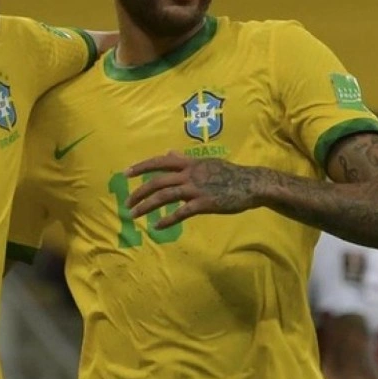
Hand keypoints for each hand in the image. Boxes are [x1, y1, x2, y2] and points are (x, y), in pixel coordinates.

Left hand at [125, 151, 261, 228]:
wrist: (251, 184)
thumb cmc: (229, 173)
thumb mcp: (206, 161)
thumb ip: (186, 159)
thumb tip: (169, 152)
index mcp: (189, 163)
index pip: (160, 162)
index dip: (141, 166)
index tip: (126, 173)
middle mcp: (190, 173)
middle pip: (157, 182)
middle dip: (139, 192)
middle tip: (127, 204)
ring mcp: (196, 188)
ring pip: (165, 196)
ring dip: (146, 206)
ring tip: (134, 215)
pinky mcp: (204, 203)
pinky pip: (181, 212)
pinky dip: (167, 219)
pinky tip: (157, 226)